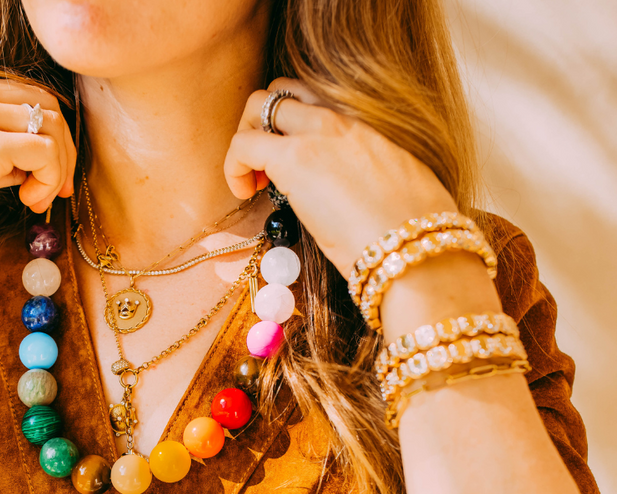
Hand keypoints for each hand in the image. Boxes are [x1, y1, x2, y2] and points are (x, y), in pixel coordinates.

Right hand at [0, 75, 76, 322]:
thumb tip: (32, 164)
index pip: (25, 97)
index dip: (48, 136)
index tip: (50, 177)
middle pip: (45, 106)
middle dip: (62, 151)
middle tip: (55, 191)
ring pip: (50, 126)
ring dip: (56, 167)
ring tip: (35, 200)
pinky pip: (43, 152)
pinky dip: (49, 178)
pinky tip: (27, 201)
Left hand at [224, 77, 455, 277]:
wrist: (414, 246)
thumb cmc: (414, 231)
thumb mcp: (398, 190)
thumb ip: (371, 179)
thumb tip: (357, 197)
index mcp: (367, 126)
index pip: (313, 101)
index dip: (291, 126)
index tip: (288, 167)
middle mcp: (341, 119)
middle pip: (281, 92)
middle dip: (260, 124)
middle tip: (263, 171)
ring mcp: (317, 134)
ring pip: (259, 104)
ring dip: (246, 139)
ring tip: (253, 184)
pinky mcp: (294, 159)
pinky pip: (243, 144)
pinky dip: (233, 166)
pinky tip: (245, 194)